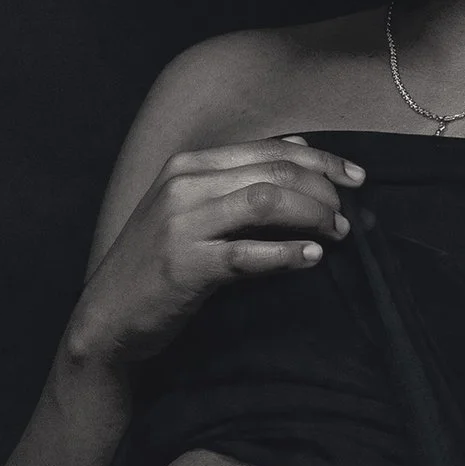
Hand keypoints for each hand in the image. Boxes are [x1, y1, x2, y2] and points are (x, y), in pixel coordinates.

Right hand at [65, 135, 364, 367]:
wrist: (108, 317)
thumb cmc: (158, 263)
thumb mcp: (191, 208)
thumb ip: (238, 180)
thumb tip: (300, 148)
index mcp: (190, 165)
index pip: (270, 150)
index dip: (322, 160)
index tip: (357, 178)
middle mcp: (183, 185)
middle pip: (274, 172)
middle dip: (323, 191)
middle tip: (348, 216)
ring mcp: (181, 224)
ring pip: (266, 202)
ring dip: (312, 216)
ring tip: (335, 234)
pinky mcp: (184, 265)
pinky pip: (248, 253)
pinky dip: (286, 253)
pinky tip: (311, 257)